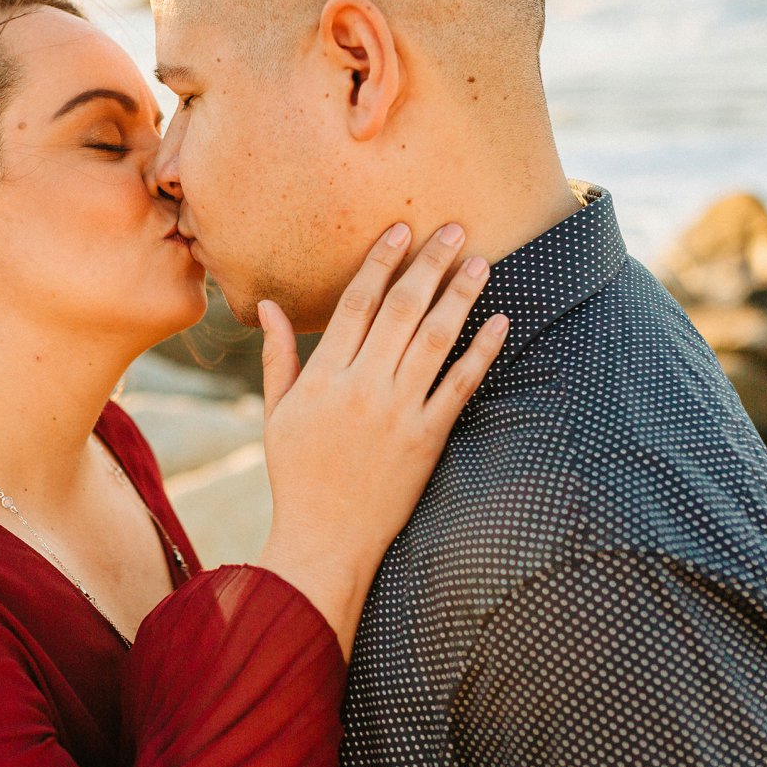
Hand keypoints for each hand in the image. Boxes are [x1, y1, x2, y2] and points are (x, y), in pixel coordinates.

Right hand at [252, 222, 507, 660]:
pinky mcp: (428, 439)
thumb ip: (277, 355)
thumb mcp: (276, 412)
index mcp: (323, 375)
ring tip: (480, 261)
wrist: (325, 538)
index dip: (380, 261)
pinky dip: (482, 351)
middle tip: (454, 228)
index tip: (400, 229)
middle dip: (428, 263)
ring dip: (459, 295)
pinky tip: (500, 320)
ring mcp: (398, 412)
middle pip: (401, 309)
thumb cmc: (296, 474)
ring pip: (435, 339)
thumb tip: (266, 306)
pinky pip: (460, 386)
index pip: (356, 302)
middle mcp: (362, 386)